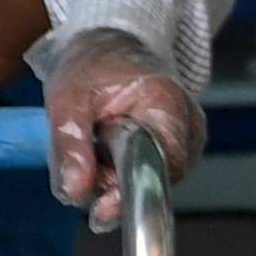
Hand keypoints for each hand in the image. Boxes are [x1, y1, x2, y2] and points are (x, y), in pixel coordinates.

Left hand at [42, 32, 204, 230]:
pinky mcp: (181, 149)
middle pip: (154, 180)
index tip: (99, 209)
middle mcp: (189, 124)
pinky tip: (111, 151)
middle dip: (112, 184)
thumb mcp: (66, 98)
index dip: (126, 193)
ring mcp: (189, 139)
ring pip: (151, 183)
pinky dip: (123, 173)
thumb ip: (68, 145)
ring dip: (115, 179)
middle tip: (84, 161)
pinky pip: (151, 177)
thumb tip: (75, 191)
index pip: (159, 166)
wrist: (112, 45)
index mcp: (166, 103)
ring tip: (98, 146)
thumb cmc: (93, 65)